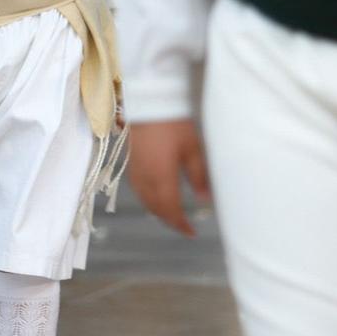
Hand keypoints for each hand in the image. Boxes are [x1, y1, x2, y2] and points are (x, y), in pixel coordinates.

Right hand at [128, 120, 210, 236]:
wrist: (150, 103)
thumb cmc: (174, 125)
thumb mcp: (192, 150)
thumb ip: (198, 177)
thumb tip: (205, 199)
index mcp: (162, 179)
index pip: (171, 210)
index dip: (180, 224)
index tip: (192, 232)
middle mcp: (146, 180)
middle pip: (156, 209)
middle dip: (170, 221)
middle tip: (184, 226)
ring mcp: (136, 172)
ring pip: (145, 201)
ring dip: (158, 212)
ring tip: (172, 215)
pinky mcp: (131, 164)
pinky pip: (139, 191)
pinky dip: (148, 200)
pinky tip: (156, 197)